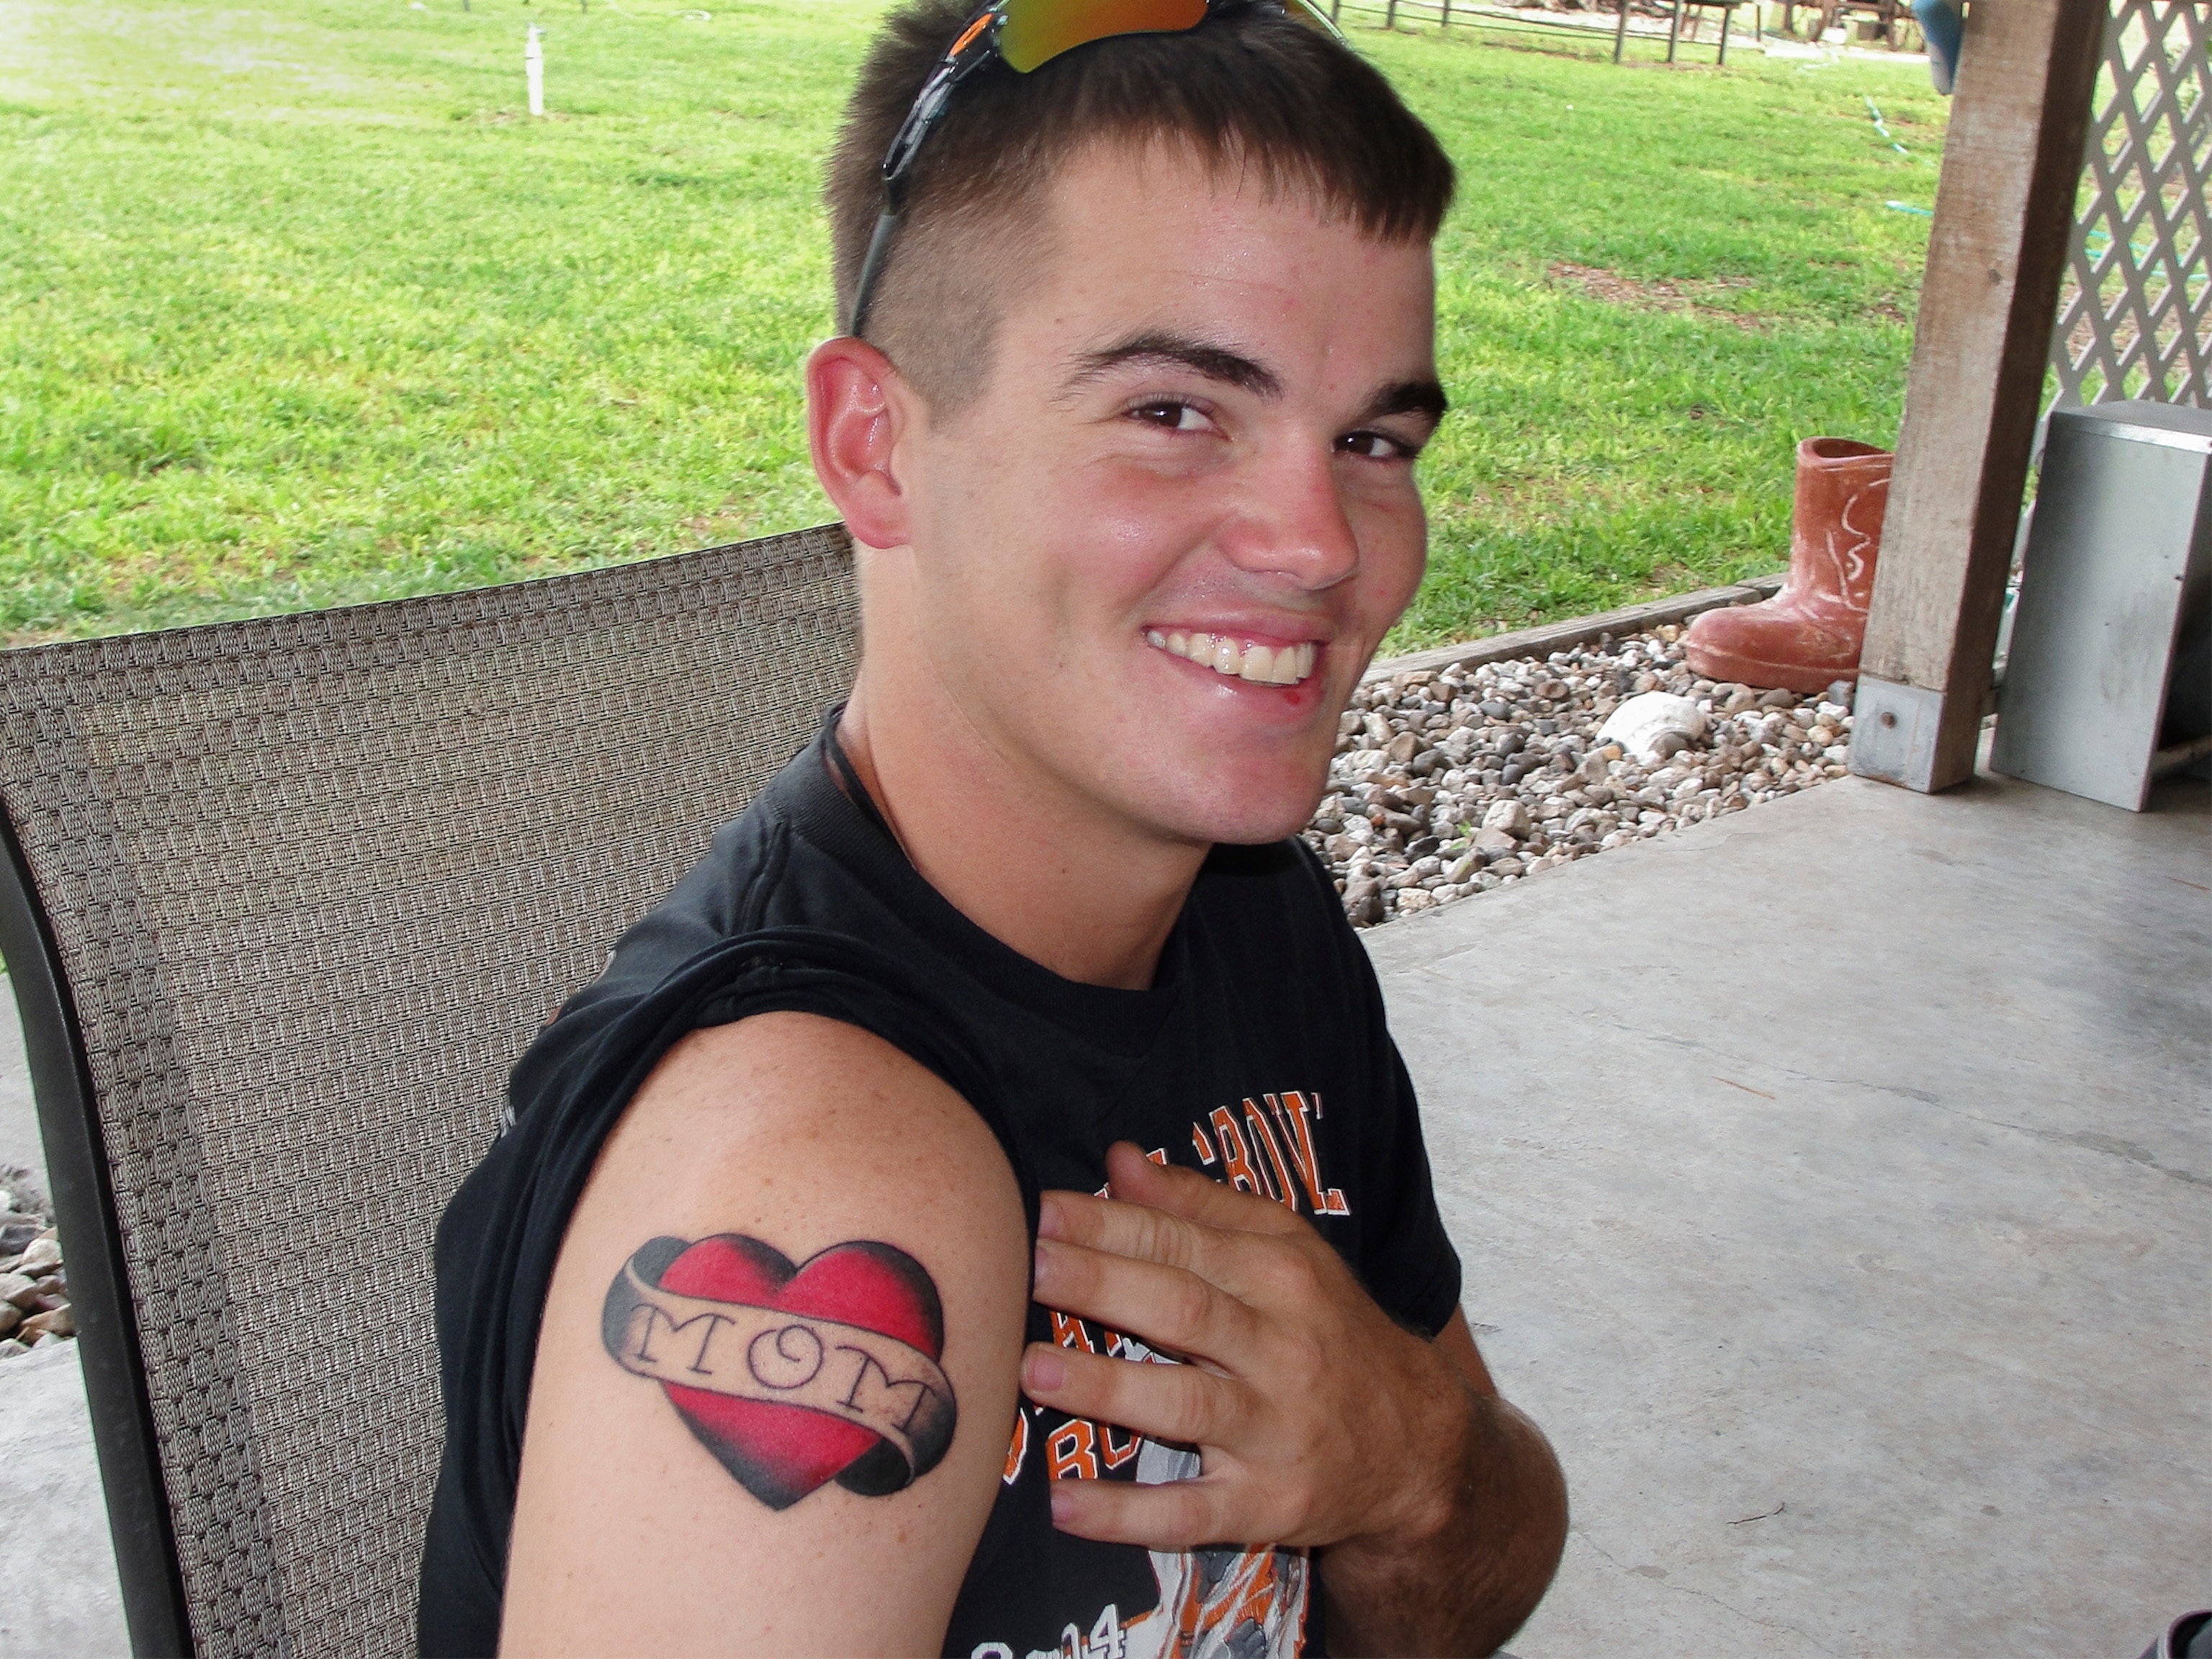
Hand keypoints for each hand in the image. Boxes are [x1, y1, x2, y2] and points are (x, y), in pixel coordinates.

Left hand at [1020, 1141, 1468, 1553]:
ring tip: (1031, 1371)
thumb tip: (1118, 1161)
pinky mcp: (1269, 1506)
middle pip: (1183, 1311)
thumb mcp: (1287, 1254)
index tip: (1039, 1209)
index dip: (1109, 1225)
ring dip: (1107, 1391)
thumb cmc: (1329, 1332)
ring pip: (1186, 1407)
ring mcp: (1277, 1433)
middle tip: (1022, 1267)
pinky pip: (1192, 1514)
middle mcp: (1283, 1350)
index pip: (1182, 1243)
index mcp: (1281, 1278)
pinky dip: (1128, 1515)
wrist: (1418, 1448)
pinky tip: (1063, 1505)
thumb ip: (1200, 1207)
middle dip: (1100, 1286)